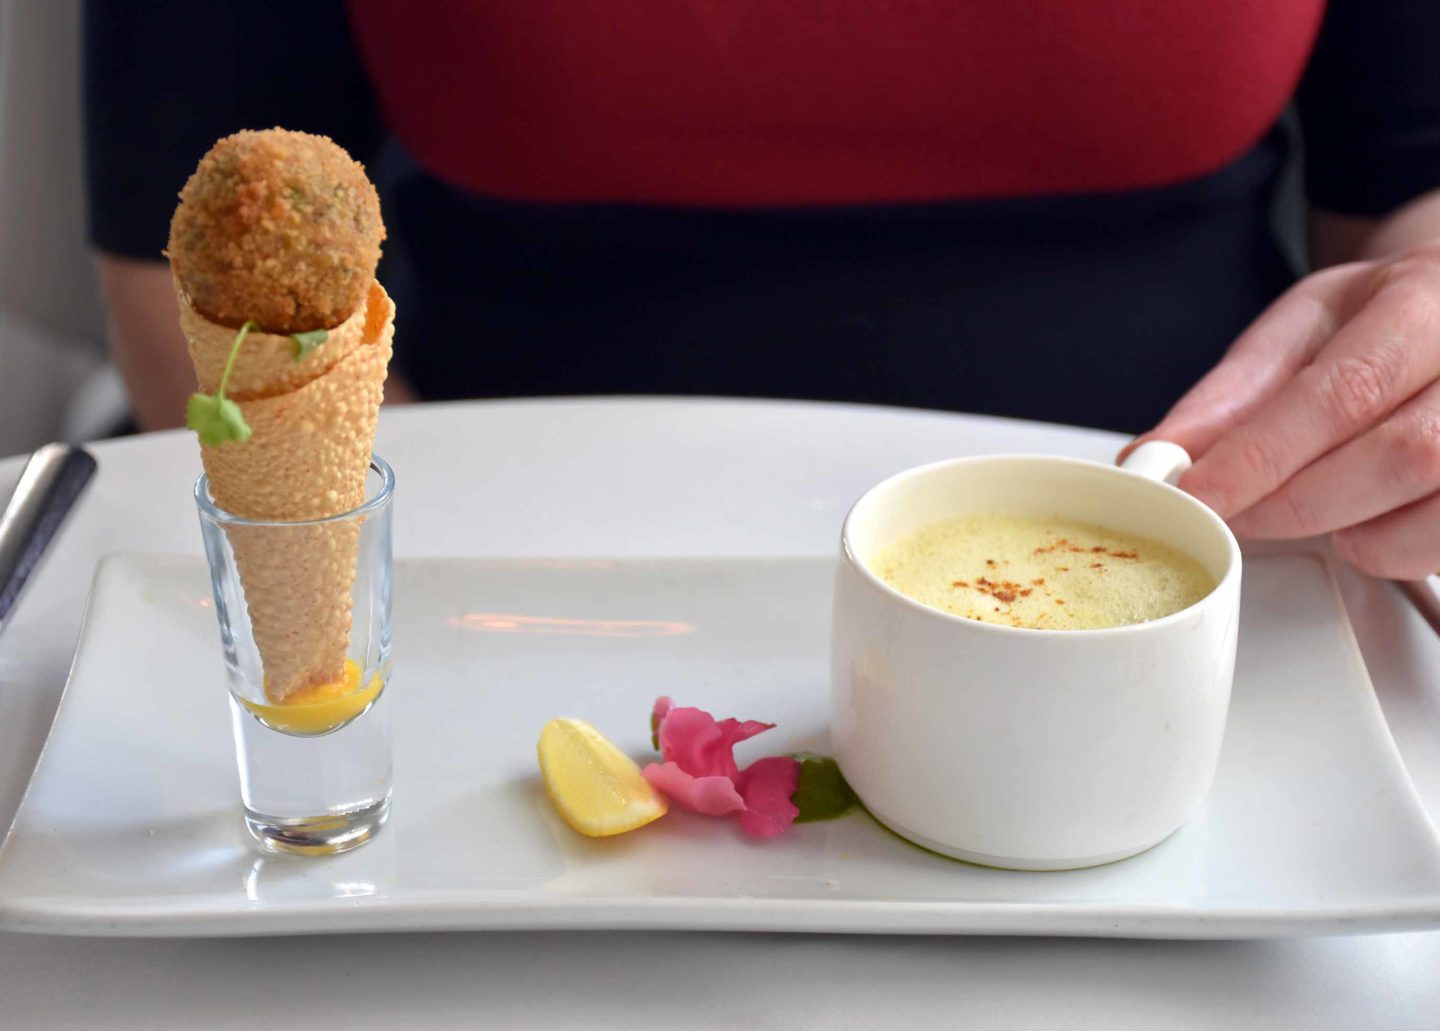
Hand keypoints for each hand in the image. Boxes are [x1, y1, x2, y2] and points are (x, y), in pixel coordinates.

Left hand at [1128, 244, 1439, 579]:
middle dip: (1294, 502)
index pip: (1344, 391)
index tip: (1200, 494)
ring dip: (1352, 531)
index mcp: (1426, 304)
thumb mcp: (1303, 326)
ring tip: (1307, 508)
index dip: (1263, 456)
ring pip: (1434, 513)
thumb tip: (1159, 455)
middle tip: (1235, 512)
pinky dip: (1394, 550)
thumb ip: (1234, 393)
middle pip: (1399, 456)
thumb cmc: (1384, 315)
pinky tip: (1364, 521)